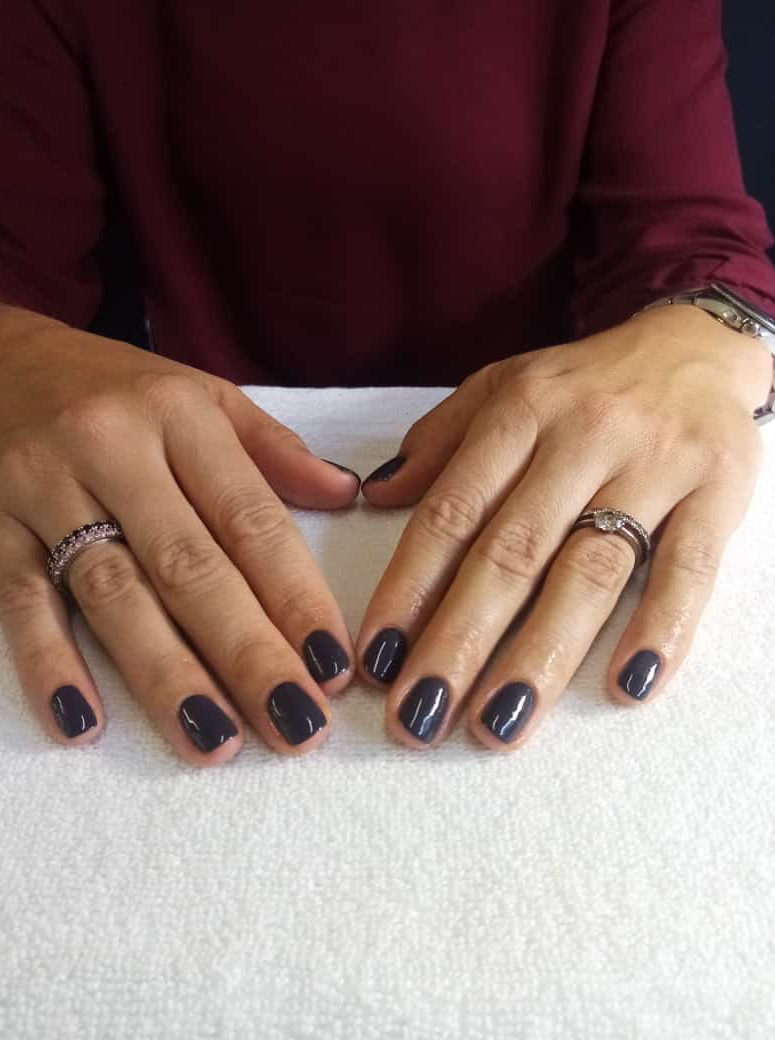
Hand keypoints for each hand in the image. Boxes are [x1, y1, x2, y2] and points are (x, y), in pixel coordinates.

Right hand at [0, 305, 358, 762]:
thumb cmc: (116, 389)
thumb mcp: (201, 395)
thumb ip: (273, 450)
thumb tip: (347, 495)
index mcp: (180, 416)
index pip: (250, 518)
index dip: (295, 595)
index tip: (334, 664)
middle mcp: (112, 448)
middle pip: (189, 566)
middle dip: (247, 654)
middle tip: (295, 726)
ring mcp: (43, 489)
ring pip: (112, 593)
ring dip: (166, 675)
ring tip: (216, 742)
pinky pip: (20, 602)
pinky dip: (50, 664)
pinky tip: (85, 724)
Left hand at [356, 305, 771, 749]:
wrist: (695, 345)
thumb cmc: (582, 384)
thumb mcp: (503, 387)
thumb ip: (440, 442)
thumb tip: (375, 496)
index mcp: (518, 412)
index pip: (452, 511)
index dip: (409, 588)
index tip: (376, 660)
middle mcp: (581, 437)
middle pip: (512, 552)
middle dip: (460, 641)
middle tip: (418, 717)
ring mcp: (654, 465)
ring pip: (591, 571)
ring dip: (541, 655)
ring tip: (497, 725)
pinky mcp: (719, 490)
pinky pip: (689, 567)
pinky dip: (660, 627)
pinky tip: (627, 687)